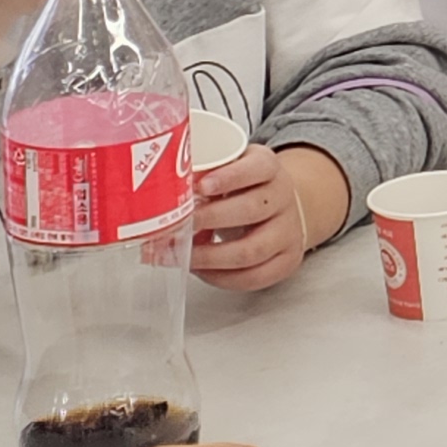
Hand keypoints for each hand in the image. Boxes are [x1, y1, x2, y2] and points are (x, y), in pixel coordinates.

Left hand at [190, 143, 346, 292]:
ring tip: (183, 254)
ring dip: (210, 256)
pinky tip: (201, 270)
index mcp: (269, 169)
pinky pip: (254, 277)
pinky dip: (222, 278)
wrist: (278, 209)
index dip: (229, 178)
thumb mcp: (227, 170)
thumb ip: (201, 175)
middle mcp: (283, 198)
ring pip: (252, 250)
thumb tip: (159, 191)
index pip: (257, 168)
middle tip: (179, 226)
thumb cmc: (242, 189)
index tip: (200, 186)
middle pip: (252, 209)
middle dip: (210, 220)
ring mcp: (288, 232)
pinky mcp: (286, 260)